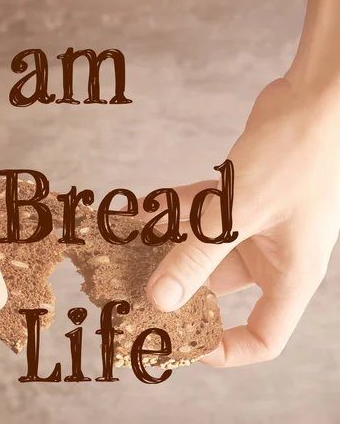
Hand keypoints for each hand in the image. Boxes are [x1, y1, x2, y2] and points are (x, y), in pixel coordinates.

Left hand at [143, 78, 339, 366]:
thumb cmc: (296, 156)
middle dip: (176, 286)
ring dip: (167, 244)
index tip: (185, 342)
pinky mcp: (242, 197)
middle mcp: (273, 255)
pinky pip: (202, 214)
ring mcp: (256, 224)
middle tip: (133, 286)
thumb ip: (196, 257)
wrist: (318, 96)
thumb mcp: (237, 215)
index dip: (226, 349)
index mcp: (288, 274)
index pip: (263, 336)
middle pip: (217, 289)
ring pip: (202, 247)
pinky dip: (176, 212)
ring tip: (126, 245)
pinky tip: (143, 208)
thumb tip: (161, 299)